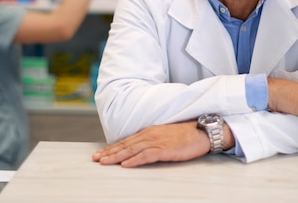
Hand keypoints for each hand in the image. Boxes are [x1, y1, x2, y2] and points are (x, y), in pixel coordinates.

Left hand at [92, 121, 212, 167]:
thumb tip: (140, 149)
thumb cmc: (186, 134)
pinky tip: (125, 164)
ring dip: (116, 156)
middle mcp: (150, 135)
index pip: (127, 141)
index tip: (100, 154)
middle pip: (125, 145)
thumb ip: (152, 141)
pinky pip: (146, 156)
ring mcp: (157, 141)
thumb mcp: (165, 136)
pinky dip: (134, 160)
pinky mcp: (165, 149)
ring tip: (104, 162)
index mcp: (150, 132)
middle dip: (109, 152)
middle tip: (95, 159)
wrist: (202, 131)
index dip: (112, 147)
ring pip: (132, 150)